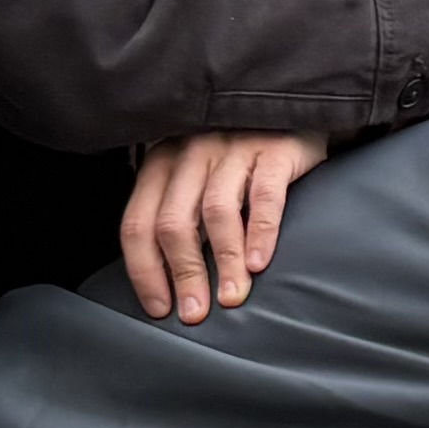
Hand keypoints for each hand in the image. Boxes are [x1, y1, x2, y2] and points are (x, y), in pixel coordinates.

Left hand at [115, 130, 325, 321]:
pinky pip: (262, 196)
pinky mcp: (274, 150)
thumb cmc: (237, 159)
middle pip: (173, 223)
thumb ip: (178, 218)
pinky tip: (259, 264)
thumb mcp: (195, 179)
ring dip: (222, 262)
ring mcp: (232, 148)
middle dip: (183, 274)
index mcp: (161, 164)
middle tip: (195, 313)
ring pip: (216, 212)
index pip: (138, 223)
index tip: (160, 308)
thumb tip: (167, 284)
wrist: (290, 115)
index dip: (144, 271)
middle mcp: (191, 153)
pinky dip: (259, 233)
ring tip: (231, 297)